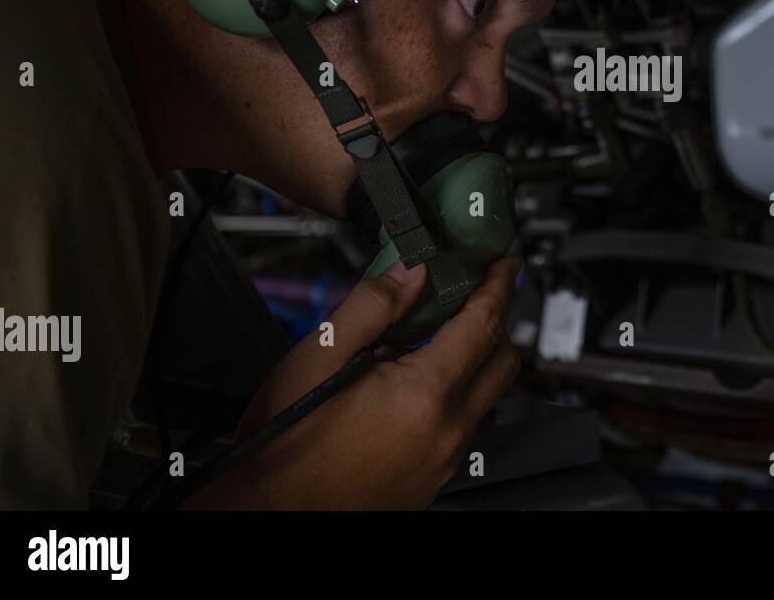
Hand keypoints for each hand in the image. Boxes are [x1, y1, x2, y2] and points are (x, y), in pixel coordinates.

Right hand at [187, 255, 521, 508]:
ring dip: (476, 360)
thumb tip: (410, 273)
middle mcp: (445, 431)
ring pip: (487, 396)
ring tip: (436, 338)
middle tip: (473, 296)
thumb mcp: (319, 354)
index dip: (498, 286)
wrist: (270, 509)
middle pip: (503, 361)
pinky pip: (465, 426)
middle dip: (496, 321)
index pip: (485, 324)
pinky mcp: (434, 478)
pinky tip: (417, 383)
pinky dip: (457, 395)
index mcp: (423, 394)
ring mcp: (444, 459)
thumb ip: (372, 305)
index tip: (502, 265)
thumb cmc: (285, 441)